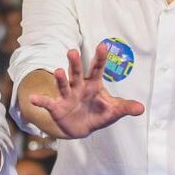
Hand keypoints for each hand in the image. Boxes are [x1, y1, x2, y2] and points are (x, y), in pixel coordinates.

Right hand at [28, 46, 144, 138]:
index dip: (100, 58)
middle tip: (72, 51)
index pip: (97, 69)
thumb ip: (125, 108)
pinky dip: (40, 101)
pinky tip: (33, 99)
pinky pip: (48, 103)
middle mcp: (79, 86)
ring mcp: (67, 96)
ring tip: (58, 71)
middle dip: (75, 63)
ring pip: (63, 84)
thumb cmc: (98, 113)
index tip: (103, 46)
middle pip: (77, 73)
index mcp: (93, 84)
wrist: (81, 128)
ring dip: (60, 78)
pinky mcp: (57, 107)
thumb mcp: (113, 112)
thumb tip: (142, 108)